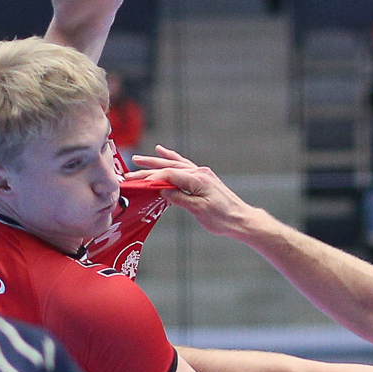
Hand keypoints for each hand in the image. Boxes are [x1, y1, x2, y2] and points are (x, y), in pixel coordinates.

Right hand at [133, 146, 261, 237]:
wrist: (241, 219)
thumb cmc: (223, 218)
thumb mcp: (199, 211)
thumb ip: (180, 199)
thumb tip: (163, 191)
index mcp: (198, 180)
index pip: (170, 174)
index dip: (152, 177)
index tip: (138, 182)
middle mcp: (199, 173)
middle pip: (169, 166)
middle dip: (149, 167)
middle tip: (131, 168)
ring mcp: (202, 174)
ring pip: (175, 164)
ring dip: (157, 161)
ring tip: (140, 159)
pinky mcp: (203, 178)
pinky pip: (184, 165)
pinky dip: (172, 159)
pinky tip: (163, 152)